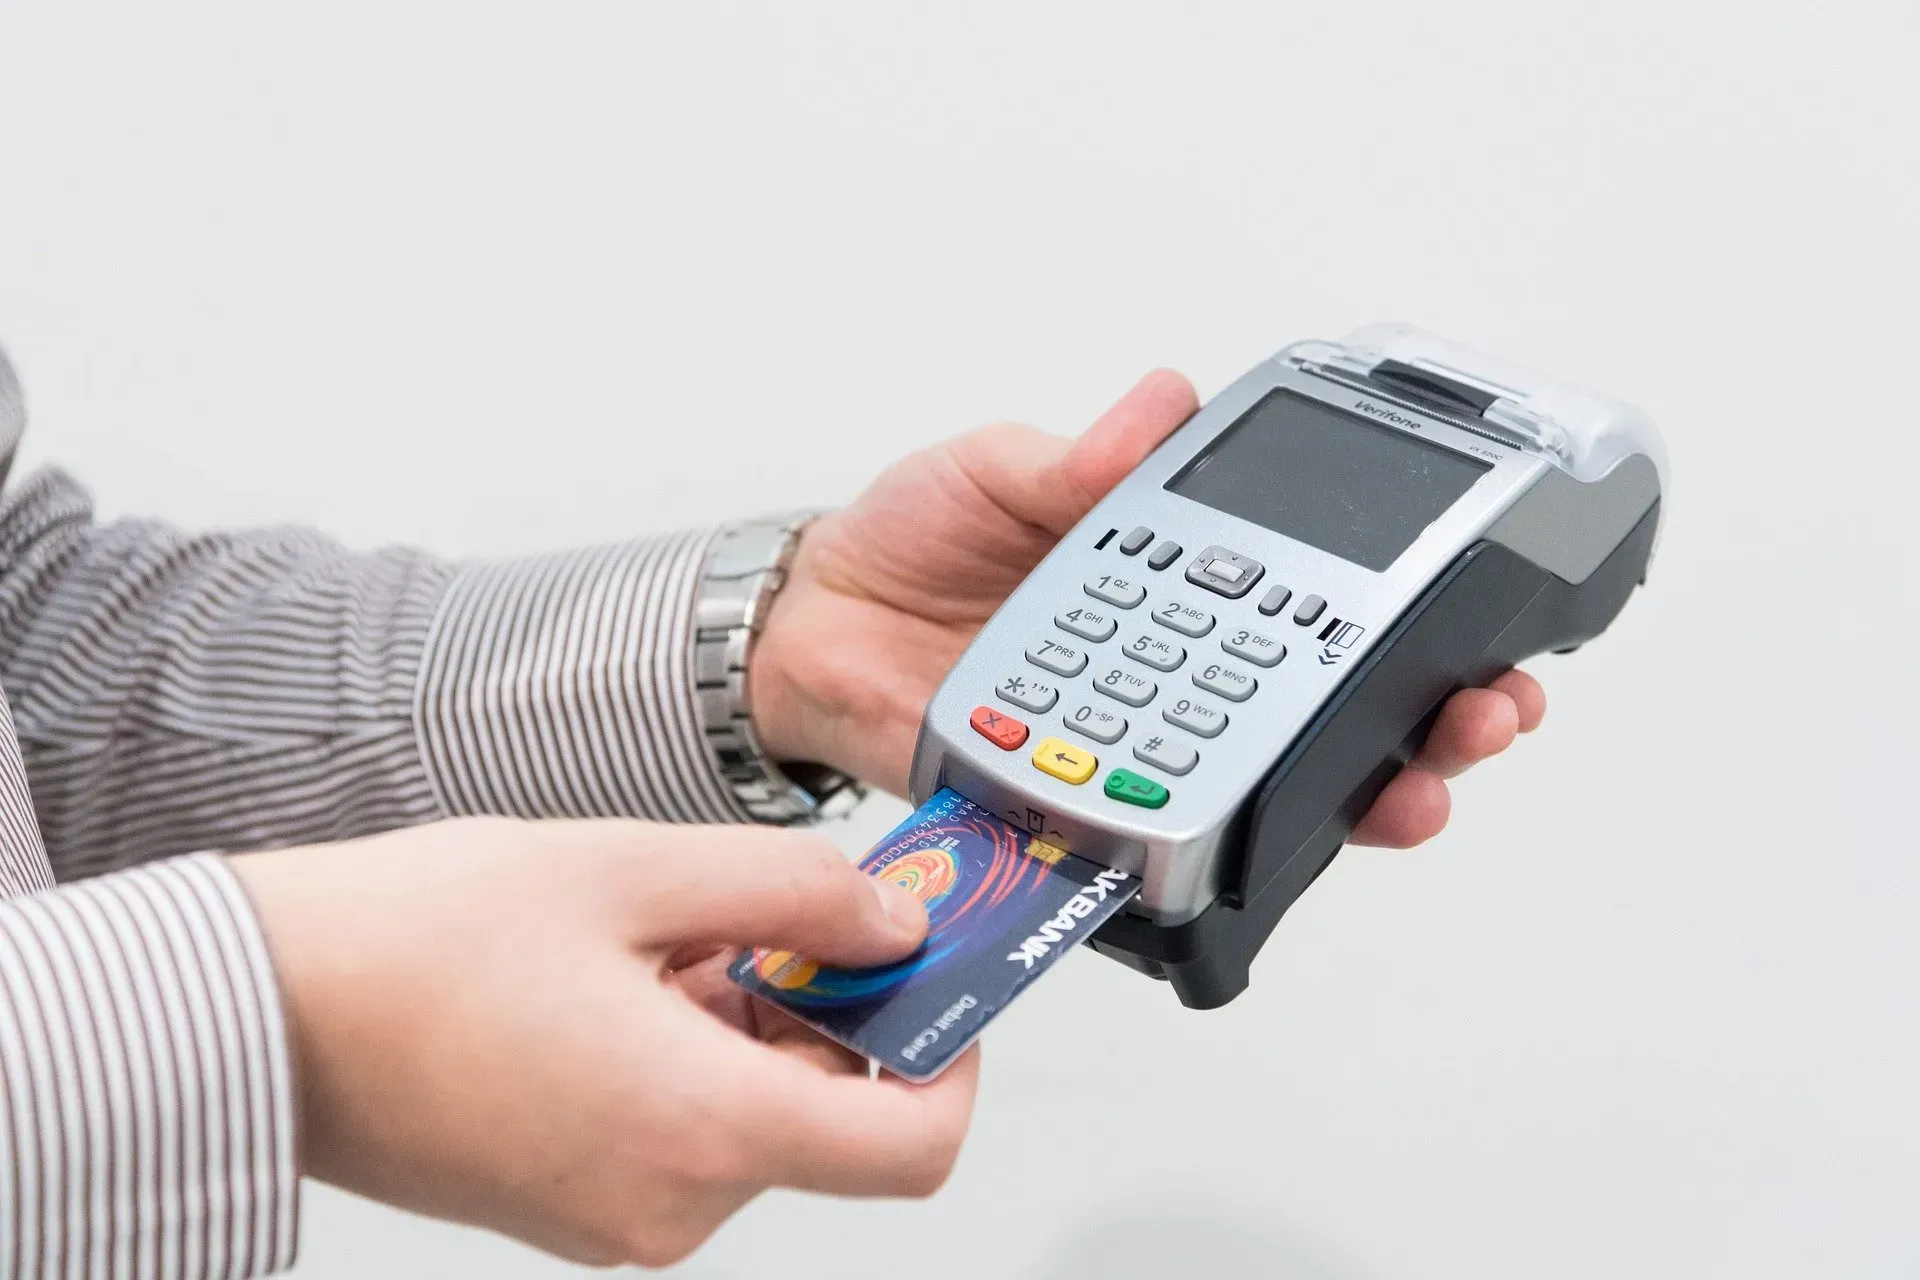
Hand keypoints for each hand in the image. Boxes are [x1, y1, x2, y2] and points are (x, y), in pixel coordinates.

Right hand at [233, 818, 976, 1267]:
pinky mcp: (572, 1207)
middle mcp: (670, 1205)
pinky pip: (685, 1135)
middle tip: (787, 908)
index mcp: (701, 1130)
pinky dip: (695, 1057)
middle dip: (831, 1011)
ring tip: (672, 930)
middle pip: (829, 1120)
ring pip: (754, 1120)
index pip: (911, 1147)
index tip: (935, 981)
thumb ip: (794, 889)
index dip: (950, 1060)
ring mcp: (616, 1219)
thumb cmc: (417, 942)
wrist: (262, 1012)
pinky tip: (630, 975)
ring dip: (752, 1023)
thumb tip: (896, 923)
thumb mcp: (634, 869)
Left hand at [749, 371, 1546, 846]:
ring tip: (1408, 794)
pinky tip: (1250, 862)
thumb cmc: (909, 539)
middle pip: (1333, 717)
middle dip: (1432, 725)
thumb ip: (1076, 460)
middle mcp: (1176, 677)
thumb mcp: (994, 470)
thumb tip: (1160, 403)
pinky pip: (1149, 851)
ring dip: (1356, 804)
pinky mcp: (1072, 814)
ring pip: (1271, 796)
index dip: (1409, 622)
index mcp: (1178, 582)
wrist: (810, 626)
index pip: (1320, 607)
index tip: (1483, 622)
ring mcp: (1133, 752)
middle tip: (1482, 716)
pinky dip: (1203, 865)